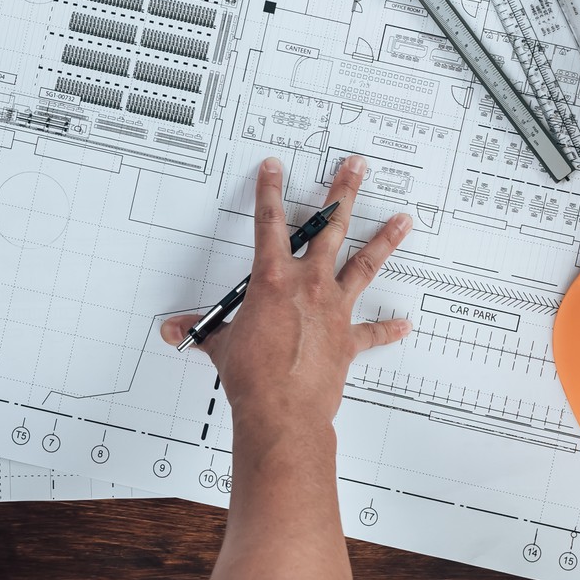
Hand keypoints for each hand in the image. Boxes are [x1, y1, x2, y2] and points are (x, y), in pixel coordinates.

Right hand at [160, 155, 411, 435]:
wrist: (282, 412)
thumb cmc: (252, 377)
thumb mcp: (220, 345)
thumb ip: (202, 332)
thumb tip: (175, 331)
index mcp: (273, 279)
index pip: (269, 223)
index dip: (269, 191)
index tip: (274, 168)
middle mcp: (309, 285)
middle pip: (330, 228)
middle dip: (343, 193)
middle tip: (356, 167)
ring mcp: (334, 309)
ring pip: (364, 265)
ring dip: (384, 241)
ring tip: (402, 219)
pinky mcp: (348, 339)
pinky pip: (372, 332)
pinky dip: (387, 329)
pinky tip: (404, 324)